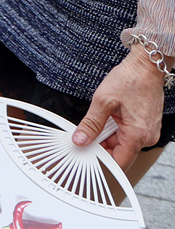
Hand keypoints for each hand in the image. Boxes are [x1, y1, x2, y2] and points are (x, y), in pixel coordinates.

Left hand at [74, 47, 165, 170]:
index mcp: (137, 135)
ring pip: (123, 143)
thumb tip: (80, 139)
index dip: (100, 160)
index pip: (118, 162)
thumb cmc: (129, 79)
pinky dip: (116, 129)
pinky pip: (129, 134)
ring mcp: (149, 131)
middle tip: (86, 133)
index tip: (86, 154)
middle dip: (101, 145)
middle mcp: (147, 137)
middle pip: (120, 152)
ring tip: (100, 119)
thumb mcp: (103, 101)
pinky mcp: (147, 125)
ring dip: (108, 135)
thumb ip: (91, 123)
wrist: (146, 66)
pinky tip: (109, 116)